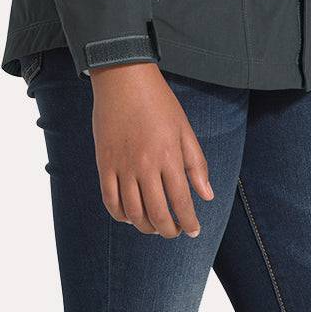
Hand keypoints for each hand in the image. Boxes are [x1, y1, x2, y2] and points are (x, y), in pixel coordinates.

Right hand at [89, 61, 214, 237]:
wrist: (123, 79)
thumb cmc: (158, 102)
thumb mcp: (184, 128)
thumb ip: (196, 163)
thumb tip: (206, 195)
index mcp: (168, 156)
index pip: (181, 201)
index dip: (189, 221)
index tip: (193, 230)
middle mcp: (145, 165)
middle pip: (157, 213)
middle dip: (168, 230)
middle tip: (174, 232)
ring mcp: (122, 166)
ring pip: (133, 212)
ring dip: (145, 227)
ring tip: (154, 227)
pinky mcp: (104, 163)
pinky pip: (110, 200)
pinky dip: (120, 215)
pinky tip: (130, 217)